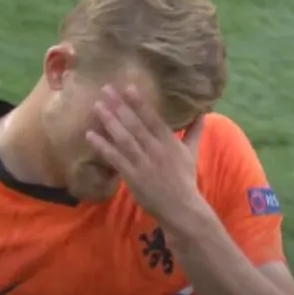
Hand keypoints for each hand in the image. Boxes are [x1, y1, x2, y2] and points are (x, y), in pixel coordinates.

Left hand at [85, 84, 204, 219]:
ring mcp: (143, 163)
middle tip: (105, 89)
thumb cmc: (184, 179)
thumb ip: (194, 130)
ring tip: (96, 106)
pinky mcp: (132, 176)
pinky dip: (102, 146)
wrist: (181, 208)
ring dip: (109, 121)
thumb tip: (202, 112)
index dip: (139, 102)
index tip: (128, 86)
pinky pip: (114, 158)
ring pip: (124, 138)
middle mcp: (156, 149)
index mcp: (169, 142)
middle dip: (119, 106)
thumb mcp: (191, 152)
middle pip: (135, 124)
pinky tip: (90, 135)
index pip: (153, 118)